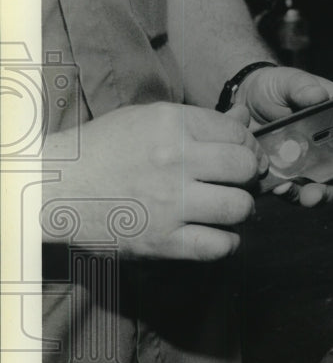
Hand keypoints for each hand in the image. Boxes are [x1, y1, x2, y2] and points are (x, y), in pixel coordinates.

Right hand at [43, 103, 266, 260]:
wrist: (52, 189)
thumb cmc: (102, 150)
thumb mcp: (147, 121)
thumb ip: (199, 121)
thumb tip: (244, 117)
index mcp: (171, 124)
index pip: (237, 134)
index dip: (247, 146)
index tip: (242, 157)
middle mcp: (174, 160)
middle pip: (245, 167)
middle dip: (250, 175)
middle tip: (239, 182)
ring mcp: (169, 202)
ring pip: (239, 206)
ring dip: (241, 209)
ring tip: (227, 208)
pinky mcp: (161, 240)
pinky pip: (219, 245)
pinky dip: (227, 243)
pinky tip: (218, 235)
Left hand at [237, 66, 332, 206]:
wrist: (240, 105)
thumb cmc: (274, 89)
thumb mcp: (286, 80)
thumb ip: (301, 85)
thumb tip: (317, 95)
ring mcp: (315, 168)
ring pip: (329, 190)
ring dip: (322, 196)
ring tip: (309, 195)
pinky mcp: (290, 181)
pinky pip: (296, 195)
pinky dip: (290, 195)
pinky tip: (280, 187)